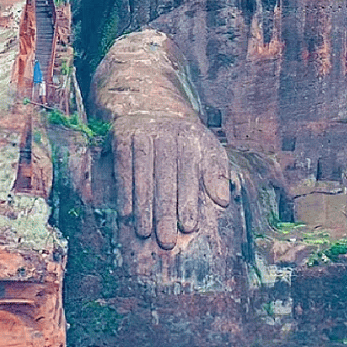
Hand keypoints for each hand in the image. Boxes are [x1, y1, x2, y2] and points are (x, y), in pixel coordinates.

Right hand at [113, 117, 230, 250]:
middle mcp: (167, 133)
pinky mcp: (122, 136)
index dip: (189, 200)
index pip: (190, 172)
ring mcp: (142, 133)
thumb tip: (224, 200)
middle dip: (166, 211)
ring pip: (143, 175)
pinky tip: (126, 214)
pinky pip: (123, 168)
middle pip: (166, 177)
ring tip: (144, 233)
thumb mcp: (206, 148)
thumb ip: (217, 173)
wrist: (151, 106)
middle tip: (166, 241)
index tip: (189, 227)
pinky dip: (124, 191)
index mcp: (191, 136)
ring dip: (143, 206)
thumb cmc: (183, 140)